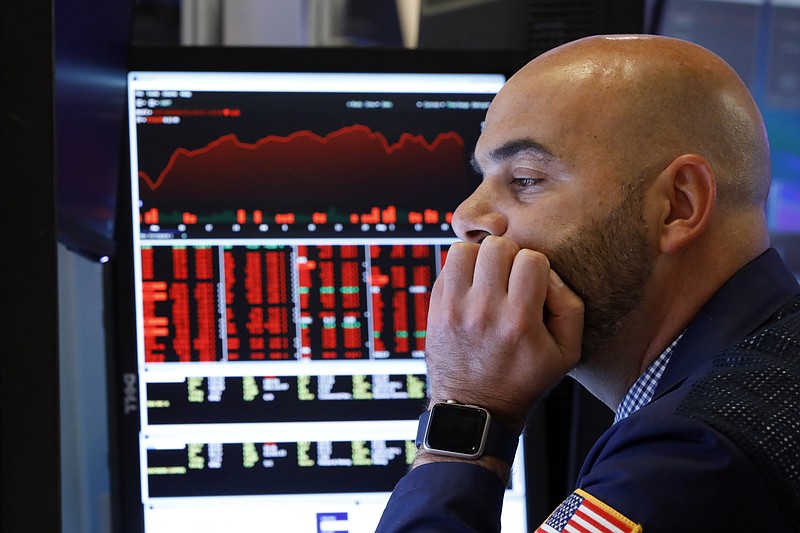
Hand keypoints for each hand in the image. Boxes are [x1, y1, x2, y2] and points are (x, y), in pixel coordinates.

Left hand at [424, 236, 583, 431]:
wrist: (476, 410)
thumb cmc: (523, 380)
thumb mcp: (567, 353)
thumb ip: (570, 307)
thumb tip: (548, 274)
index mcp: (519, 322)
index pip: (531, 259)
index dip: (536, 266)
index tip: (532, 284)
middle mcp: (484, 312)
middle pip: (496, 247)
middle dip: (508, 256)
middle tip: (509, 277)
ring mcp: (455, 310)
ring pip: (464, 250)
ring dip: (479, 259)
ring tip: (487, 277)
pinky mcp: (436, 311)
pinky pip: (445, 268)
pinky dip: (460, 271)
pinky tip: (471, 289)